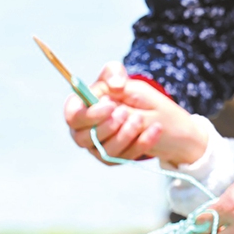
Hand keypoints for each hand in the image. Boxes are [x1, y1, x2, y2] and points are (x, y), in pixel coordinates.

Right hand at [63, 62, 205, 164]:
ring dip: (125, 135)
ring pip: (105, 151)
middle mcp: (85, 130)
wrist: (161, 120)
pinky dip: (141, 144)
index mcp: (82, 108)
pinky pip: (123, 157)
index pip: (72, 116)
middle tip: (127, 113)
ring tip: (141, 120)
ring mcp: (98, 147)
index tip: (111, 105)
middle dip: (108, 126)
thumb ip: (115, 75)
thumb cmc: (134, 95)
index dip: (90, 114)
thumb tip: (114, 84)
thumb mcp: (125, 79)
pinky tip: (155, 131)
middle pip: (84, 137)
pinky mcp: (113, 158)